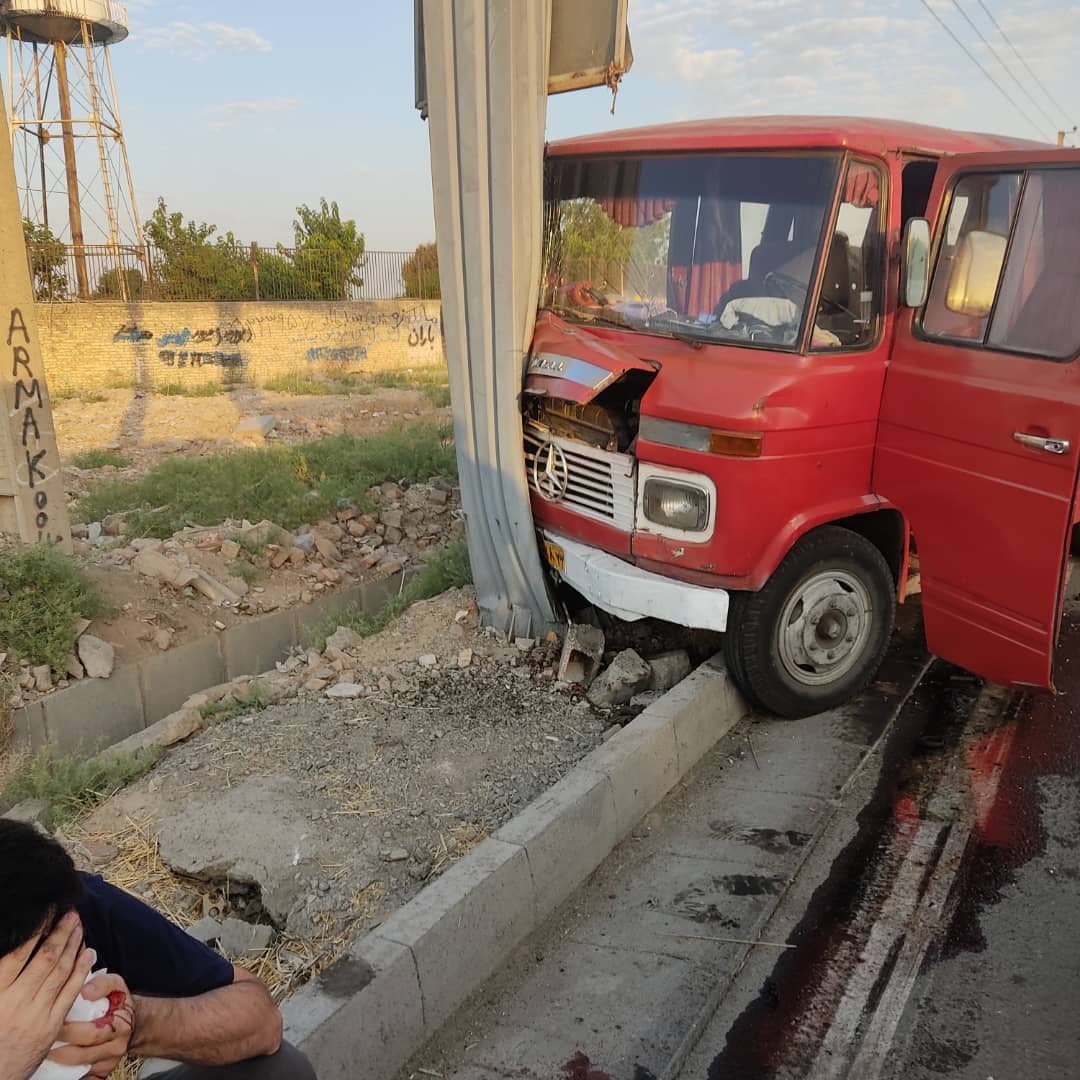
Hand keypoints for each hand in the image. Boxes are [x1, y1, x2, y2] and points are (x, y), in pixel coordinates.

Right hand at [0, 911, 94, 1079]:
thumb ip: (1, 973)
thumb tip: (13, 944)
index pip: (19, 953)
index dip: (37, 928)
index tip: (48, 910)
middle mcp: (17, 1001)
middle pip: (46, 958)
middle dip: (61, 932)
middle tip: (71, 913)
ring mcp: (37, 1014)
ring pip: (61, 972)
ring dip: (73, 945)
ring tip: (79, 927)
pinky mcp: (51, 1025)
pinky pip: (71, 992)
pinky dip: (81, 970)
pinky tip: (88, 953)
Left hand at [48, 974, 133, 1078]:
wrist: (132, 1021)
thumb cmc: (118, 1001)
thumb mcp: (115, 984)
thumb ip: (101, 983)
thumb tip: (85, 991)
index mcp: (120, 1022)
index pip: (91, 1031)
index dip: (68, 1030)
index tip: (52, 1024)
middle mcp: (116, 1044)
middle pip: (82, 1051)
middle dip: (59, 1045)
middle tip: (41, 1038)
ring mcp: (110, 1060)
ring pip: (80, 1063)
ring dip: (59, 1058)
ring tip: (45, 1048)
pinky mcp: (104, 1070)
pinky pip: (84, 1075)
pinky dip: (68, 1072)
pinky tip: (56, 1064)